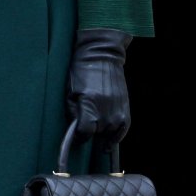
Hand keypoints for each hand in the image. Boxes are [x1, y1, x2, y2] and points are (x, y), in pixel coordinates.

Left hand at [67, 26, 130, 144]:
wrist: (101, 56)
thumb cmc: (80, 73)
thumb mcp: (70, 93)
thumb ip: (73, 114)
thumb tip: (76, 131)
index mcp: (90, 105)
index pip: (85, 132)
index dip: (79, 137)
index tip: (77, 136)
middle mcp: (106, 110)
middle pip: (97, 134)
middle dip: (90, 132)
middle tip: (86, 124)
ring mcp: (118, 110)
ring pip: (109, 133)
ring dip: (102, 133)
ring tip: (96, 125)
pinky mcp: (126, 108)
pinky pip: (123, 130)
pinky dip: (116, 135)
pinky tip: (109, 139)